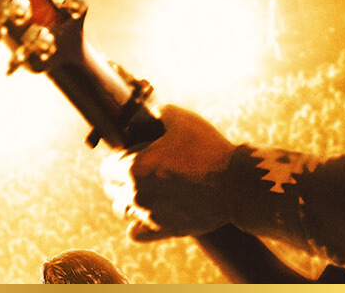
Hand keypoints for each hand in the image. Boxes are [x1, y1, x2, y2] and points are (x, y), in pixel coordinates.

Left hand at [102, 105, 235, 241]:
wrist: (238, 185)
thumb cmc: (210, 150)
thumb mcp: (182, 119)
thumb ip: (159, 112)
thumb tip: (152, 112)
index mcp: (134, 169)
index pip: (106, 167)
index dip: (120, 156)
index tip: (136, 152)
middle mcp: (137, 195)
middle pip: (111, 188)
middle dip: (121, 176)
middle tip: (144, 167)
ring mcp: (149, 216)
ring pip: (122, 209)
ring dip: (129, 198)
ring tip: (148, 188)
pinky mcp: (164, 230)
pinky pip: (136, 233)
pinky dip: (137, 224)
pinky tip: (150, 211)